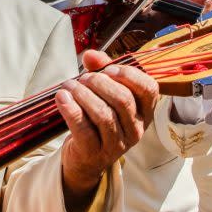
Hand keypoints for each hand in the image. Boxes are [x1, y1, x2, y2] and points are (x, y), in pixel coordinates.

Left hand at [56, 49, 158, 204]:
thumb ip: (101, 70)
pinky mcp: (94, 153)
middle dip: (100, 83)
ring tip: (69, 86)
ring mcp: (116, 144)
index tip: (108, 69)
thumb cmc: (97, 118)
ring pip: (104, 114)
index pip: (149, 89)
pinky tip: (61, 98)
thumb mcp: (104, 92)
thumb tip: (90, 55)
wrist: (84, 157)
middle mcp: (135, 130)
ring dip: (83, 95)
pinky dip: (71, 110)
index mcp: (144, 112)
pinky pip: (84, 129)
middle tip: (83, 78)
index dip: (129, 75)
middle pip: (123, 100)